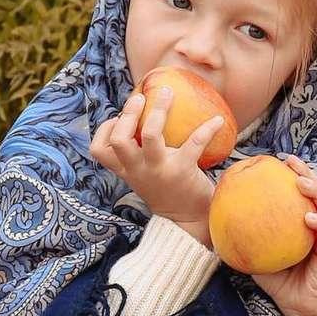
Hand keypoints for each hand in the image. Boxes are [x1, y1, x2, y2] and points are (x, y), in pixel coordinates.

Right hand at [88, 84, 225, 232]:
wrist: (188, 222)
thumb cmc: (167, 192)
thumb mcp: (144, 177)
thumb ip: (138, 157)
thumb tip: (145, 119)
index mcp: (127, 171)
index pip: (99, 151)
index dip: (105, 130)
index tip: (118, 118)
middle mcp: (138, 170)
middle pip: (120, 139)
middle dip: (128, 114)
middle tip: (141, 97)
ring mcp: (159, 170)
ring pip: (151, 135)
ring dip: (159, 110)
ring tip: (167, 93)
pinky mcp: (183, 171)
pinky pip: (194, 143)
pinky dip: (207, 128)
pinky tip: (217, 120)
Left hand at [250, 154, 316, 315]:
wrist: (299, 306)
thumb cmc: (279, 280)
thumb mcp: (257, 257)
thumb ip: (244, 239)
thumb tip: (217, 222)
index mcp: (301, 221)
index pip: (298, 193)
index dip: (291, 174)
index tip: (278, 160)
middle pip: (316, 192)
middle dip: (306, 174)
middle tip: (291, 163)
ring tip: (303, 184)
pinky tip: (310, 218)